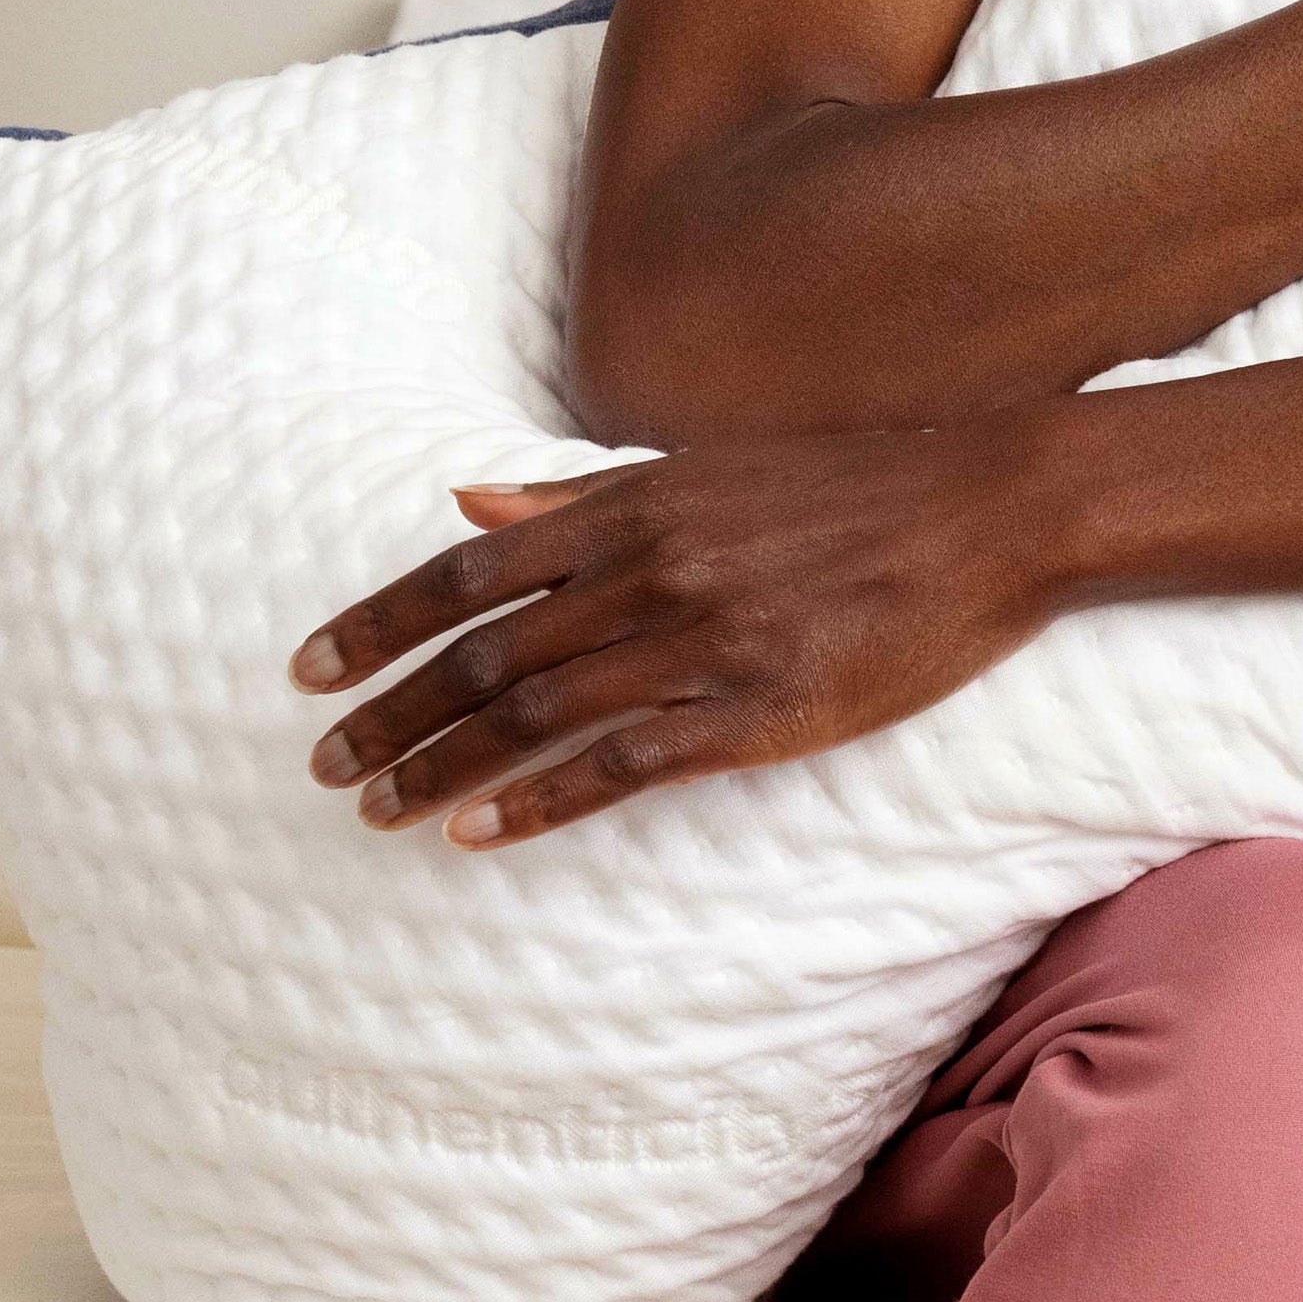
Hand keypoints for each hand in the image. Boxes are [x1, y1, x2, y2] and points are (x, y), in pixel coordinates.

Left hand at [289, 422, 1079, 847]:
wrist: (992, 510)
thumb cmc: (852, 488)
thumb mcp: (705, 470)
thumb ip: (581, 497)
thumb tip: (466, 499)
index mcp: (632, 505)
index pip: (465, 569)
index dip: (377, 624)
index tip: (310, 671)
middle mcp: (650, 570)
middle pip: (483, 651)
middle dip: (390, 711)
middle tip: (325, 763)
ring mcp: (705, 642)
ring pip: (536, 712)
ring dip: (444, 765)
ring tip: (380, 806)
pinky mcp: (764, 709)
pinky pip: (626, 763)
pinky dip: (541, 799)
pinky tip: (481, 831)